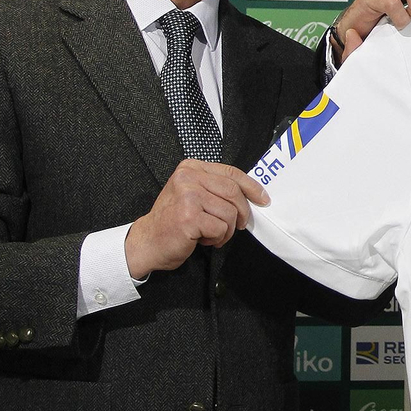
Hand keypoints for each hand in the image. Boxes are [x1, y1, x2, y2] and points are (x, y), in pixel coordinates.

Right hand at [125, 161, 269, 277]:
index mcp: (190, 168)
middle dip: (242, 212)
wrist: (147, 242)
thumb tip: (251, 194)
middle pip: (234, 192)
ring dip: (226, 230)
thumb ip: (214, 188)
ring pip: (230, 212)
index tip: (263, 198)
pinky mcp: (189, 216)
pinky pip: (220, 228)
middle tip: (239, 225)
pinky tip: (203, 239)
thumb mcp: (191, 194)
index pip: (231, 173)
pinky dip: (217, 239)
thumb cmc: (172, 221)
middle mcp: (187, 178)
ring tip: (211, 234)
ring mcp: (188, 196)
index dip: (251, 187)